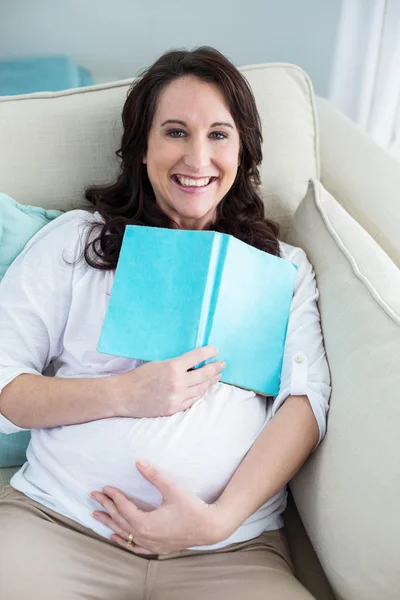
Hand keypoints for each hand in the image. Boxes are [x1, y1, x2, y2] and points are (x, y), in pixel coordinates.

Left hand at [91, 459, 226, 553]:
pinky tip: (115, 537)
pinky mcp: (157, 548)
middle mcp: (145, 536)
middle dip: (106, 507)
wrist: (210, 527)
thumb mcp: (172, 489)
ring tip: (96, 516)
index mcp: (146, 523)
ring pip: (124, 535)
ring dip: (110, 524)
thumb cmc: (192, 508)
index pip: (123, 508)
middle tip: (93, 496)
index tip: (105, 487)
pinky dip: (123, 541)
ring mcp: (150, 544)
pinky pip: (134, 547)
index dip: (114, 496)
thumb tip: (138, 462)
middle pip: (119, 520)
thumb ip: (154, 475)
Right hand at [110, 345, 224, 417]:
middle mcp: (177, 383)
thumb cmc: (138, 376)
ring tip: (216, 376)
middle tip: (222, 364)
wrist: (123, 396)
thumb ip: (176, 364)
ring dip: (210, 381)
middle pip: (204, 374)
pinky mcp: (174, 408)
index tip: (215, 350)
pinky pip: (192, 400)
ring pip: (200, 389)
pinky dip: (199, 393)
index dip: (209, 353)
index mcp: (172, 367)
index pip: (197, 357)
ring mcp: (177, 398)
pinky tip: (203, 388)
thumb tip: (194, 361)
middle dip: (215, 368)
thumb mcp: (158, 363)